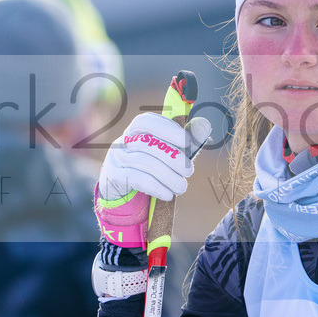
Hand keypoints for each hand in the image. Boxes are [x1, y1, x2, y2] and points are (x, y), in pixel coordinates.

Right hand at [94, 112, 210, 249]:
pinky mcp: (113, 176)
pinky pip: (137, 179)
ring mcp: (115, 158)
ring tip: (182, 187)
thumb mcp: (166, 155)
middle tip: (189, 172)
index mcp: (135, 131)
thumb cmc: (150, 169)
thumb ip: (184, 143)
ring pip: (145, 162)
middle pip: (148, 144)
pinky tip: (168, 194)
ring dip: (168, 176)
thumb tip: (204, 126)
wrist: (123, 194)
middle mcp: (122, 141)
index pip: (147, 121)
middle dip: (173, 158)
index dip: (168, 129)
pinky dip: (156, 187)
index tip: (187, 142)